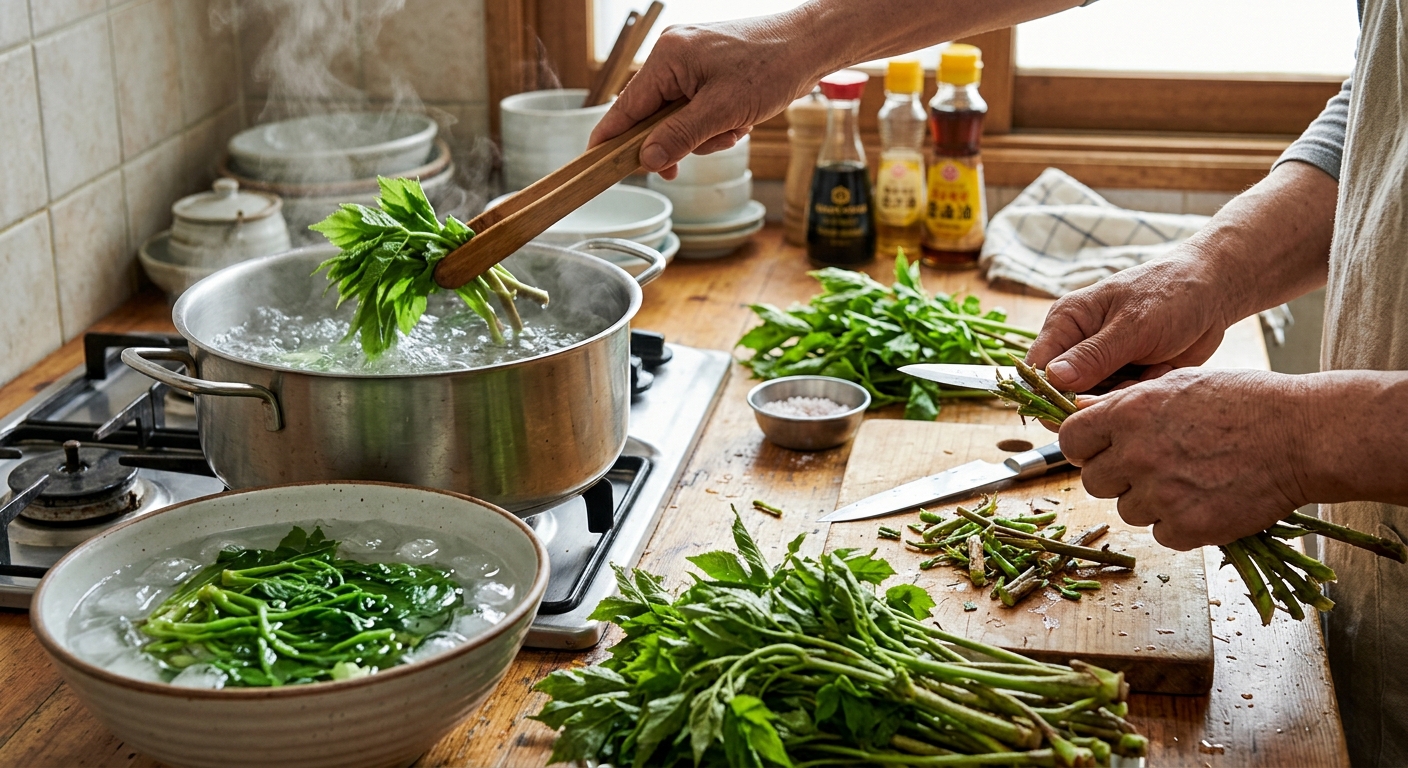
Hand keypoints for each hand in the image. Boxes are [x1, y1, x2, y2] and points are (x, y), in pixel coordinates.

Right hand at [589, 16, 824, 177]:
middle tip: (710, 142)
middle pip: (654, 117)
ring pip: (679, 119)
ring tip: (735, 125)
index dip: (611, 138)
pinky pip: (697, 110)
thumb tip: (646, 160)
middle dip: (683, 139)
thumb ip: (679, 136)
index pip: (626, 107)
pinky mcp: (707, 72)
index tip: (596, 164)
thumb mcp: (723, 111)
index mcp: (667, 58)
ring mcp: (690, 64)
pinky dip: (716, 124)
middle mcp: (672, 56)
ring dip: (706, 134)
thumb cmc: (770, 68)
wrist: (808, 47)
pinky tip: (739, 119)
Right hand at [1024, 252, 1234, 392]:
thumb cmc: (1171, 294)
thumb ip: (1094, 355)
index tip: (1083, 407)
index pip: (1038, 368)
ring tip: (1153, 370)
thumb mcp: (1134, 325)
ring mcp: (1099, 363)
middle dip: (1098, 397)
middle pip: (1065, 393)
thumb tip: (1053, 379)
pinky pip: (1119, 402)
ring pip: (1094, 402)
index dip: (1051, 394)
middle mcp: (1076, 345)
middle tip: (1134, 382)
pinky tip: (1160, 371)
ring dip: (1124, 396)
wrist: (1213, 294)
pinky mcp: (1122, 377)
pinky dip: (1140, 395)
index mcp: (1066, 323)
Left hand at [1057, 369, 1310, 549]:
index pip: (1070, 441)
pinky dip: (1179, 524)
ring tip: (1190, 479)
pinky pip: (1161, 534)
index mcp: (1127, 414)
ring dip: (1150, 501)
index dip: (1084, 447)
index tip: (1102, 450)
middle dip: (1117, 477)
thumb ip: (1123, 404)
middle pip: (1093, 481)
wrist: (1301, 435)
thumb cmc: (1242, 402)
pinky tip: (1206, 500)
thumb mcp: (1176, 385)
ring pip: (1127, 511)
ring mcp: (1161, 493)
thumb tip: (1078, 409)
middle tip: (1153, 466)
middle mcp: (1136, 454)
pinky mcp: (1188, 527)